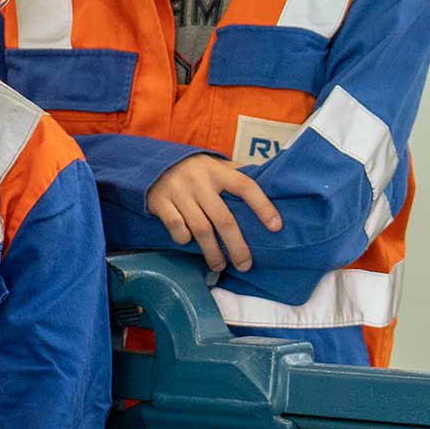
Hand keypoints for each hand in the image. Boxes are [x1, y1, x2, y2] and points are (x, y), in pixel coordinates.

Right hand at [145, 154, 281, 271]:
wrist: (154, 163)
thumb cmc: (194, 170)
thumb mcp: (215, 166)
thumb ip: (237, 173)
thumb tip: (269, 181)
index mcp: (217, 171)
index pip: (245, 186)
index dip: (262, 206)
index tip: (276, 227)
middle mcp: (199, 181)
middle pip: (223, 218)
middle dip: (237, 246)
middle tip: (245, 265)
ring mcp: (179, 192)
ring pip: (201, 228)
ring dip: (213, 252)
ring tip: (220, 265)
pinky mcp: (160, 202)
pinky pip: (176, 228)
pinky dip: (184, 239)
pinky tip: (190, 244)